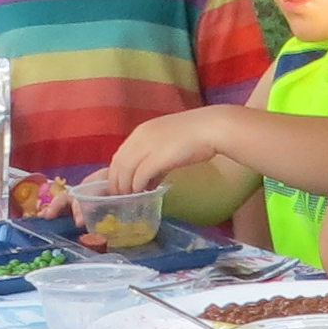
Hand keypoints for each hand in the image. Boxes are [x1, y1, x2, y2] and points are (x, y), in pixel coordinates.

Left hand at [98, 109, 226, 192]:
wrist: (212, 128)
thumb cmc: (195, 135)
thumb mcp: (168, 144)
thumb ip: (155, 161)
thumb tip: (148, 183)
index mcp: (141, 132)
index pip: (119, 156)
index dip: (116, 174)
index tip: (118, 188)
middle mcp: (140, 137)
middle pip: (118, 164)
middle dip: (116, 184)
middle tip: (120, 198)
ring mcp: (148, 146)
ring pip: (126, 171)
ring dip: (126, 188)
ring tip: (129, 200)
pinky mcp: (158, 158)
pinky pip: (140, 176)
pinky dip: (138, 187)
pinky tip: (142, 194)